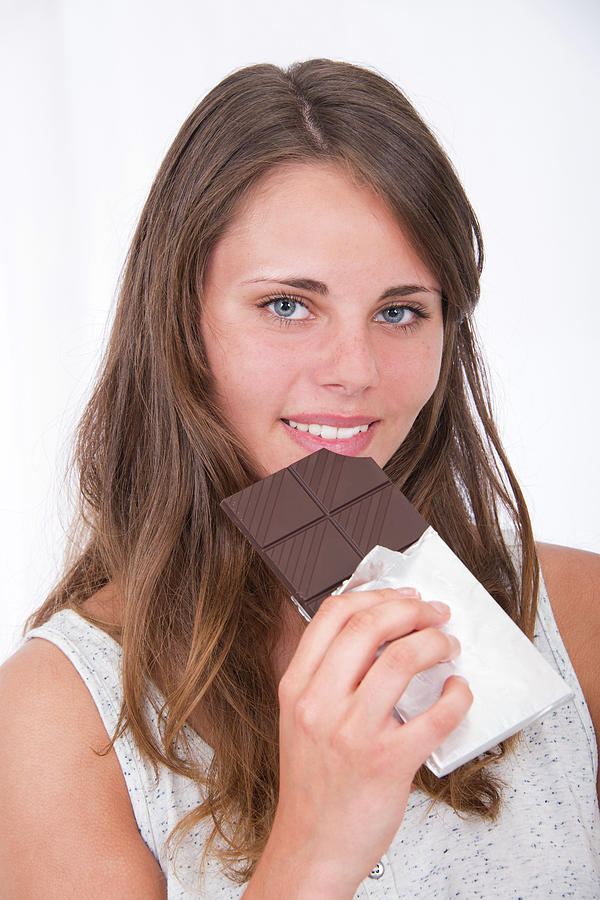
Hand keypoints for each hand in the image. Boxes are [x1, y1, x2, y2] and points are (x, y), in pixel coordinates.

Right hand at [247, 587, 471, 898]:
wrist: (312, 847)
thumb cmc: (313, 784)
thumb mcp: (298, 718)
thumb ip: (324, 674)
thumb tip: (372, 631)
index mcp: (296, 687)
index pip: (332, 614)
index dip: (374, 593)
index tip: (401, 594)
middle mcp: (319, 704)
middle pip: (369, 625)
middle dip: (411, 609)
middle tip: (434, 612)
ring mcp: (352, 733)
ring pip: (401, 659)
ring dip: (435, 643)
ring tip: (447, 645)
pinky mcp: (387, 763)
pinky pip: (434, 715)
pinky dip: (456, 695)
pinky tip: (457, 690)